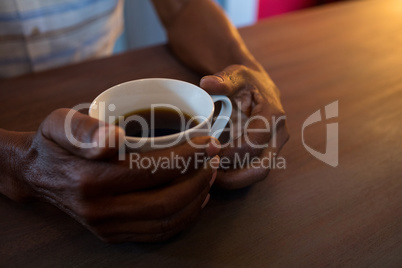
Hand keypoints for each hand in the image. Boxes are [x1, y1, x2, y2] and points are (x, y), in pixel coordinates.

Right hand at [16, 109, 219, 242]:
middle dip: (198, 179)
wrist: (37, 174)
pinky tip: (195, 199)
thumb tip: (114, 139)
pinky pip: (157, 233)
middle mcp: (100, 210)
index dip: (187, 157)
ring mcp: (107, 226)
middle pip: (165, 201)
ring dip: (196, 198)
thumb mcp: (60, 124)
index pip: (152, 171)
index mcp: (89, 179)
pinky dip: (183, 219)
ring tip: (209, 175)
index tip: (207, 141)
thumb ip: (84, 131)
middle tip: (214, 158)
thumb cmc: (54, 144)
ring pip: (165, 221)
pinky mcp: (112, 234)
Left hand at [200, 64, 288, 188]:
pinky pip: (251, 170)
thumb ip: (223, 79)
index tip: (208, 153)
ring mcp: (274, 147)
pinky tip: (214, 173)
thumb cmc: (246, 81)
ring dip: (233, 180)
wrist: (258, 86)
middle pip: (261, 167)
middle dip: (234, 176)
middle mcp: (278, 135)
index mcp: (272, 115)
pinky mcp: (266, 154)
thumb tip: (207, 83)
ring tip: (208, 178)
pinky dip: (234, 176)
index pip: (254, 142)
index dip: (231, 152)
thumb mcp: (236, 75)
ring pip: (257, 174)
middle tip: (208, 175)